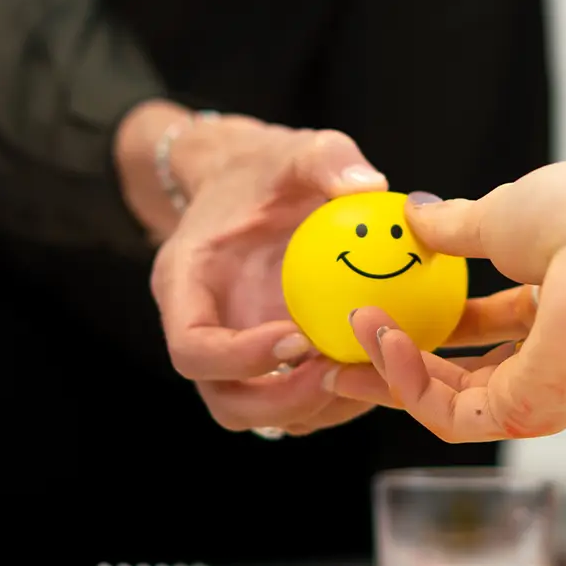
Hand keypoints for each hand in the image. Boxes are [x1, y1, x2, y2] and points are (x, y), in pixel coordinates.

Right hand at [142, 108, 390, 434]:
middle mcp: (207, 331)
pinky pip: (300, 403)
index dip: (239, 358)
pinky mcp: (275, 366)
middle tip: (341, 373)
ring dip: (317, 409)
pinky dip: (337, 400)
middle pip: (226, 402)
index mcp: (185, 285)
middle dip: (283, 402)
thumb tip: (369, 185)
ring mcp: (240, 356)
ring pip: (265, 416)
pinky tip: (380, 368)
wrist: (257, 186)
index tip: (297, 338)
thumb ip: (326, 159)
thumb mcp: (297, 150)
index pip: (192, 347)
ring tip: (368, 374)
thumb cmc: (269, 169)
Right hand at [327, 163, 565, 439]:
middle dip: (398, 363)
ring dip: (392, 370)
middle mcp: (553, 356)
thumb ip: (454, 228)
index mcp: (555, 305)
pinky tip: (384, 340)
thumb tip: (415, 215)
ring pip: (450, 403)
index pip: (484, 330)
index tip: (381, 311)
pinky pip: (452, 413)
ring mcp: (543, 390)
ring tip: (353, 334)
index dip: (430, 324)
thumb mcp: (501, 216)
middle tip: (346, 343)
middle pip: (461, 377)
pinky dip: (410, 383)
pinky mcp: (530, 413)